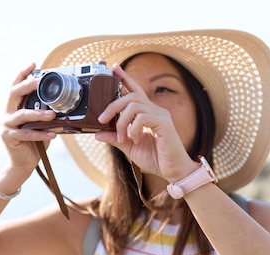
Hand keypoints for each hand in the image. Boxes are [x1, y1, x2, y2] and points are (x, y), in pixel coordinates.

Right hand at [0, 63, 57, 173]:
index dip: (23, 74)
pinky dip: (41, 134)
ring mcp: (5, 125)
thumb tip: (60, 103)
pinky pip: (27, 133)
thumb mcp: (39, 124)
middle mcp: (6, 113)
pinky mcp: (8, 137)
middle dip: (28, 85)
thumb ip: (43, 113)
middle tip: (40, 81)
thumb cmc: (33, 143)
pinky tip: (53, 134)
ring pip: (22, 114)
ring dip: (38, 114)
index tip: (34, 64)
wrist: (23, 163)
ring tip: (53, 115)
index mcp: (13, 107)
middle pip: (14, 93)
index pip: (15, 86)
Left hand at [94, 64, 194, 181]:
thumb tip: (97, 134)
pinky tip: (135, 139)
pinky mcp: (164, 123)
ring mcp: (161, 115)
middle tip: (101, 119)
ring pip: (134, 106)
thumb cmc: (155, 159)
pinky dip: (133, 129)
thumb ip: (115, 138)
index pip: (135, 91)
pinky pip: (142, 118)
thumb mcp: (129, 148)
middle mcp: (155, 110)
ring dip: (122, 121)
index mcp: (147, 114)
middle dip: (113, 106)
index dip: (124, 78)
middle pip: (130, 96)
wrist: (172, 171)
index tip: (114, 68)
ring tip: (122, 137)